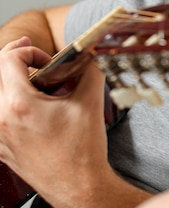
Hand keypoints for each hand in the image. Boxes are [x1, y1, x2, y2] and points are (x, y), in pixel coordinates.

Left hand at [0, 37, 113, 205]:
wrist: (78, 185)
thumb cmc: (82, 151)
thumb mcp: (91, 103)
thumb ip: (90, 72)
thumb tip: (90, 56)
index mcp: (20, 105)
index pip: (8, 60)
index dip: (29, 51)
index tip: (47, 60)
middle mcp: (1, 119)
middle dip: (14, 60)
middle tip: (34, 57)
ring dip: (9, 83)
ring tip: (33, 82)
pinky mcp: (0, 147)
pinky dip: (8, 104)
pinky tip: (30, 106)